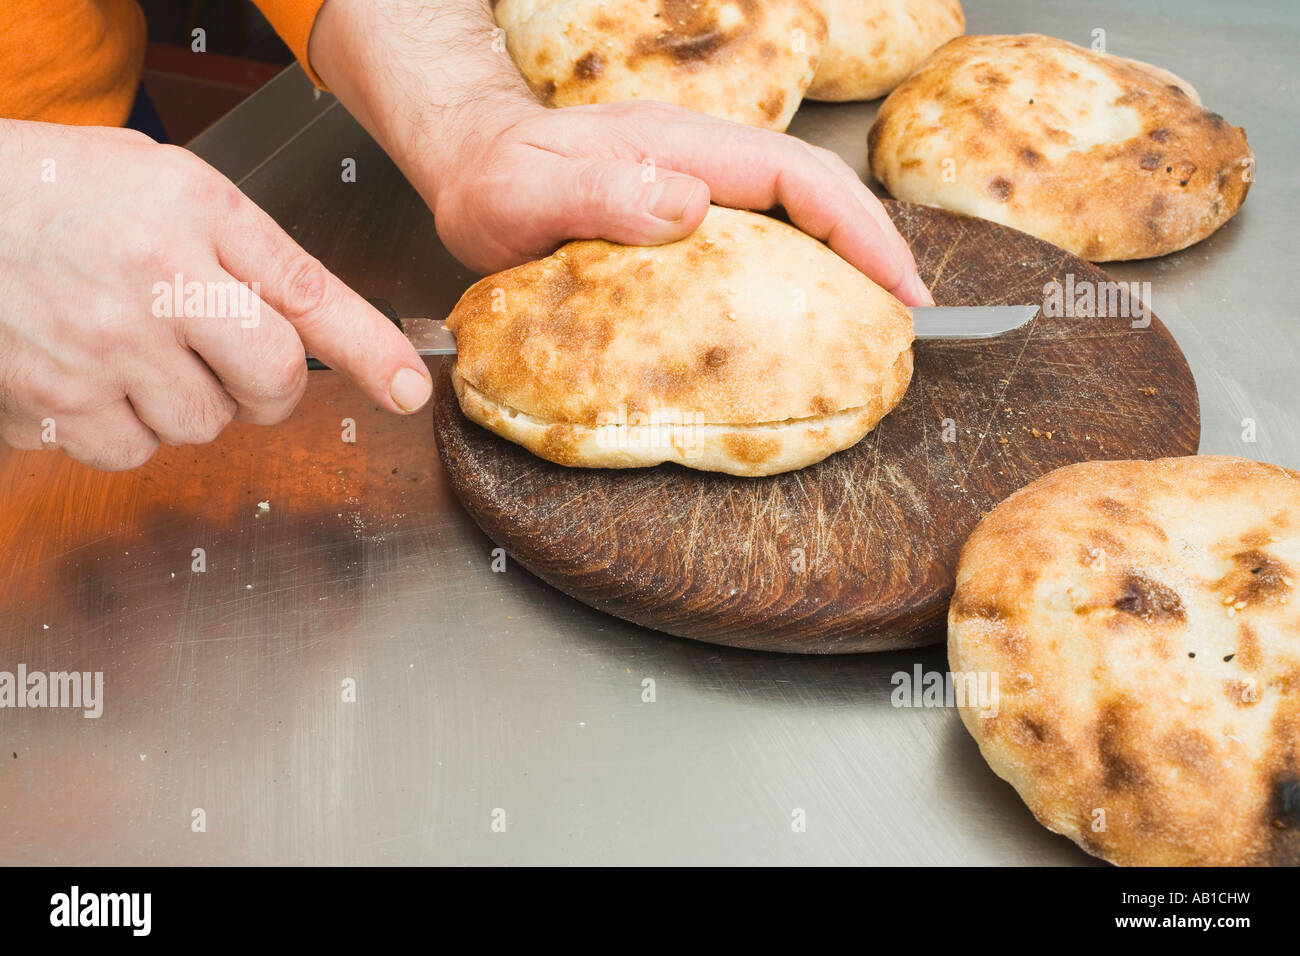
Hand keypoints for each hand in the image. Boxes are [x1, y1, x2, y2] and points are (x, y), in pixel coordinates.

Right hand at [0, 120, 431, 469]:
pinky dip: (124, 428)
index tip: (411, 389)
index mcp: (193, 212)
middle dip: (267, 386)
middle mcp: (155, 279)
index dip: (371, 350)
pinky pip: (133, 451)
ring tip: (133, 348)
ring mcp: (104, 345)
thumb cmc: (58, 193)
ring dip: (187, 403)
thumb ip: (246, 247)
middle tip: (226, 355)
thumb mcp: (166, 183)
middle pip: (273, 380)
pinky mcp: (58, 400)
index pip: (307, 291)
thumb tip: (317, 321)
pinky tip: (92, 377)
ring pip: (204, 425)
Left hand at [307, 0, 932, 305]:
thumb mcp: (524, 194)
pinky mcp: (687, 209)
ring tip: (882, 313)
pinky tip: (815, 306)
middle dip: (875, 243)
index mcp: (678, 149)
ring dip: (849, 255)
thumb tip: (688, 204)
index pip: (794, 176)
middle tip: (913, 310)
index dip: (856, 227)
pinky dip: (806, 264)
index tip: (898, 284)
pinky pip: (766, 230)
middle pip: (815, 188)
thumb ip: (597, 196)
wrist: (472, 164)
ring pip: (798, 208)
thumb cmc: (493, 184)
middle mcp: (699, 159)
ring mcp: (696, 181)